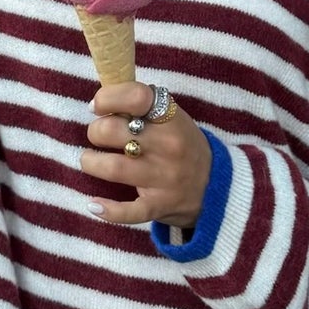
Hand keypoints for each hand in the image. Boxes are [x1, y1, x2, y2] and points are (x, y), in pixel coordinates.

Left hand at [82, 84, 211, 231]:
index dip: (107, 98)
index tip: (98, 106)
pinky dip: (107, 210)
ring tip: (90, 161)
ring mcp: (164, 177)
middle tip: (99, 136)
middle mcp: (168, 145)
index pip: (135, 97)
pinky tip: (94, 204)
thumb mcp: (172, 117)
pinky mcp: (160, 205)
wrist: (217, 186)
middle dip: (95, 132)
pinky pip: (127, 211)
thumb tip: (99, 101)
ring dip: (90, 163)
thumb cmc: (183, 145)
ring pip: (112, 168)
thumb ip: (141, 106)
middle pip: (111, 131)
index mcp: (170, 117)